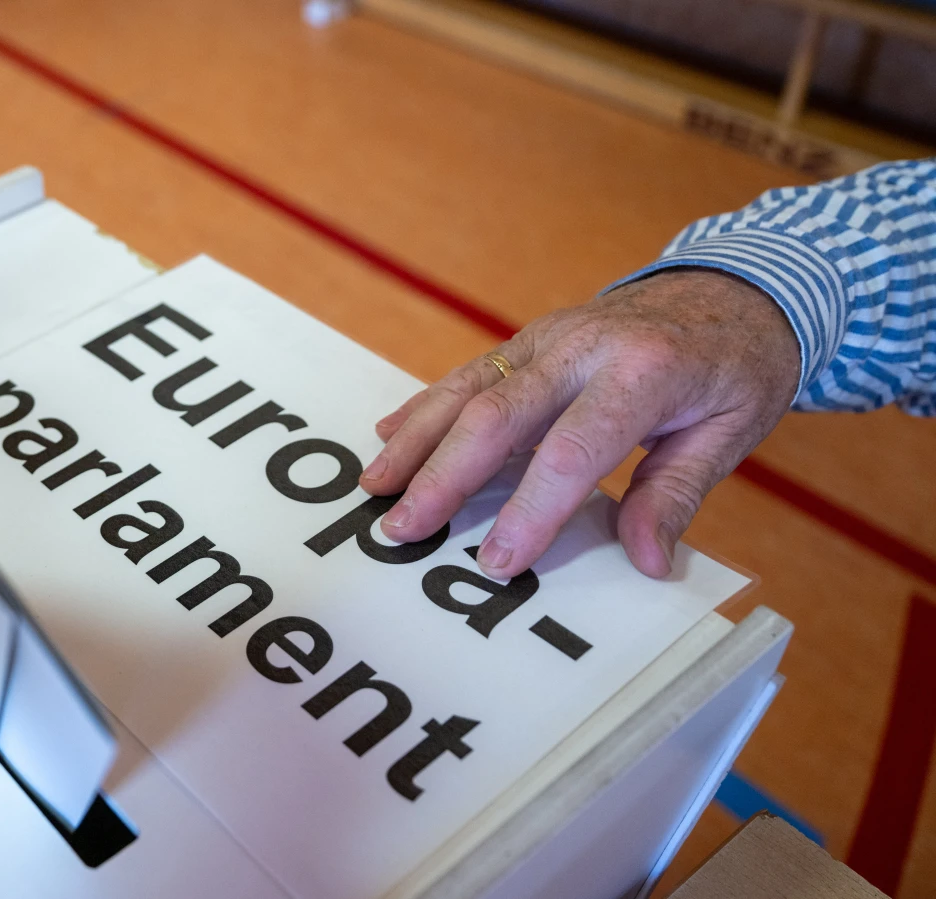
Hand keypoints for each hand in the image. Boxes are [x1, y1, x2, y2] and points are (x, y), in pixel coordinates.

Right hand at [359, 270, 799, 578]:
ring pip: (467, 389)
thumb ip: (677, 495)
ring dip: (415, 440)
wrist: (737, 286)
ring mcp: (549, 337)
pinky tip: (387, 434)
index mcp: (644, 373)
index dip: (529, 510)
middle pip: (497, 416)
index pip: (571, 451)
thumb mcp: (730, 433)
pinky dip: (425, 405)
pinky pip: (470, 373)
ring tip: (375, 488)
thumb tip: (644, 560)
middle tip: (402, 529)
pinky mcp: (530, 338)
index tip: (496, 561)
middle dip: (443, 478)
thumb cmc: (738, 368)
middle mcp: (583, 348)